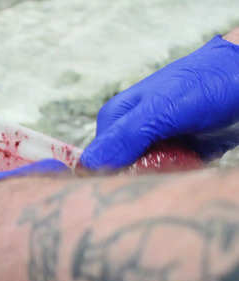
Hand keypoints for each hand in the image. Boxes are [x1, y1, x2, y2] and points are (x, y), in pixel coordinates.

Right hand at [80, 35, 238, 169]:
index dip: (108, 178)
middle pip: (121, 172)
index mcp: (116, 120)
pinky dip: (180, 177)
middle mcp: (131, 133)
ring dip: (162, 180)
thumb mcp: (160, 110)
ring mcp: (155, 143)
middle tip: (162, 174)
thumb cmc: (205, 84)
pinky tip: (191, 167)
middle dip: (138, 180)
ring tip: (181, 167)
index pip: (96, 161)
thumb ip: (124, 138)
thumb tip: (85, 167)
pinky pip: (169, 175)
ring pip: (145, 177)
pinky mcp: (178, 152)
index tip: (128, 185)